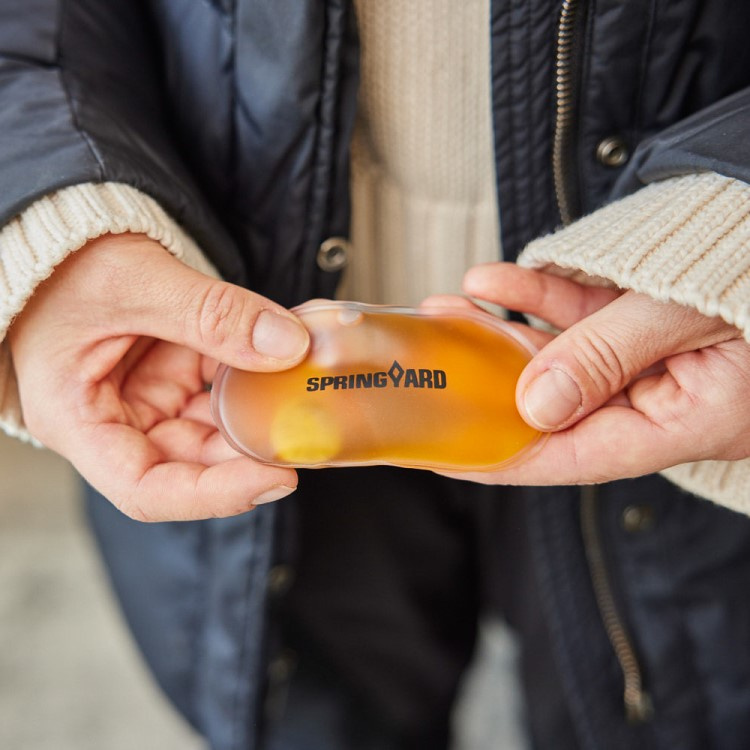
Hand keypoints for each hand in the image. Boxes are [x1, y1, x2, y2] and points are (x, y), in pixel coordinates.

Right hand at [8, 233, 309, 520]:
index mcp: (78, 421)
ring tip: (301, 393)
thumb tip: (288, 345)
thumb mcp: (136, 282)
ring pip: (213, 429)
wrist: (62, 230)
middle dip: (250, 453)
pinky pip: (219, 390)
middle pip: (190, 463)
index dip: (214, 494)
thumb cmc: (65, 260)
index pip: (146, 489)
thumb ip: (212, 314)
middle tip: (305, 433)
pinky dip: (254, 377)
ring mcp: (146, 400)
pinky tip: (287, 359)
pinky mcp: (171, 376)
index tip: (275, 478)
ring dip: (259, 414)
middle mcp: (113, 422)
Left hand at [429, 262, 749, 484]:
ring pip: (562, 356)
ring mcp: (652, 360)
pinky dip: (539, 297)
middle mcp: (664, 399)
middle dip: (490, 382)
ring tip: (451, 310)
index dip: (506, 458)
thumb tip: (536, 404)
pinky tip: (495, 281)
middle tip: (437, 363)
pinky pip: (583, 317)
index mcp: (687, 422)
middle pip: (558, 406)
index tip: (448, 456)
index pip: (577, 457)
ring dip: (504, 332)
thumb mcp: (681, 312)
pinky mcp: (645, 323)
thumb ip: (607, 355)